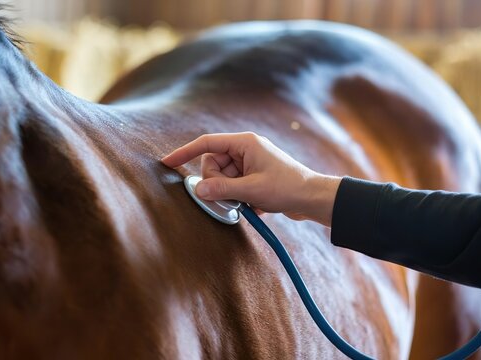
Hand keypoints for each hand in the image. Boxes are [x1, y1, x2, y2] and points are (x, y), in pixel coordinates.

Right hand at [161, 132, 340, 225]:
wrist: (313, 198)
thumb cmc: (287, 188)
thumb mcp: (251, 190)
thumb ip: (222, 189)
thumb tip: (198, 190)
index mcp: (244, 143)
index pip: (207, 143)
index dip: (185, 152)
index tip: (167, 162)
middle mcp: (245, 149)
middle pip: (213, 163)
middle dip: (216, 182)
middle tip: (231, 197)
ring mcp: (250, 163)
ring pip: (222, 177)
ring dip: (228, 192)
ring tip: (246, 203)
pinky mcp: (254, 176)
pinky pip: (234, 184)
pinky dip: (237, 196)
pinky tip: (253, 204)